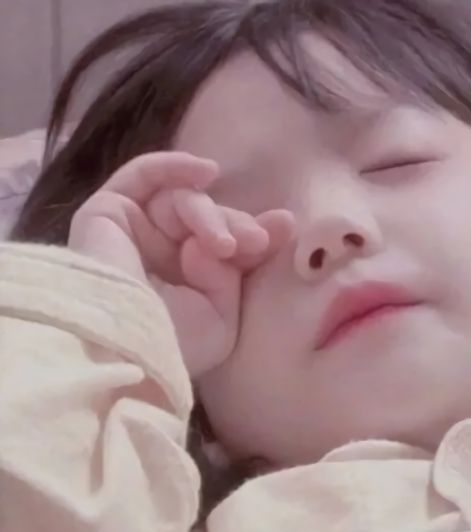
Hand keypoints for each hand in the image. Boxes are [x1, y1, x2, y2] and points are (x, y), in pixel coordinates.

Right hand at [69, 151, 291, 377]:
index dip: (255, 233)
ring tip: (223, 244)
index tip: (284, 227)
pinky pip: (142, 177)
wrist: (129, 344)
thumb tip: (240, 239)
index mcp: (186, 285)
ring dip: (210, 215)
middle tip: (256, 241)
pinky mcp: (106, 214)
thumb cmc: (176, 343)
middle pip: (207, 220)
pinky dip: (174, 166)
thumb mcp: (222, 318)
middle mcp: (160, 257)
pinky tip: (206, 172)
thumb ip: (235, 275)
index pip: (226, 246)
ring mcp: (135, 234)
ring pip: (181, 202)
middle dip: (236, 225)